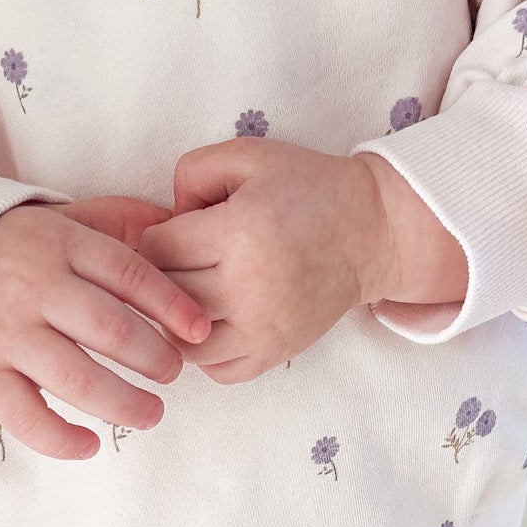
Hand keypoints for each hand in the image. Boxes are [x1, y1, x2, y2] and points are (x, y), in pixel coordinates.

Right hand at [0, 195, 210, 459]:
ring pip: (75, 378)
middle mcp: (33, 286)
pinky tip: (90, 445)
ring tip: (152, 413)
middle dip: (154, 357)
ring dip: (123, 403)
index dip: (172, 305)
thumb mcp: (66, 219)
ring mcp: (4, 332)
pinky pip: (25, 416)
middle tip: (174, 373)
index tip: (201, 331)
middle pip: (109, 328)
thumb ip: (119, 222)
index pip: (129, 273)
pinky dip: (61, 439)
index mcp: (59, 243)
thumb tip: (179, 224)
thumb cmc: (20, 249)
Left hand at [133, 139, 392, 382]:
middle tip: (179, 260)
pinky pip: (216, 370)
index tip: (173, 231)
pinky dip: (204, 352)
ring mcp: (262, 328)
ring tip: (192, 293)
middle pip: (166, 295)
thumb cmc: (309, 189)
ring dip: (176, 319)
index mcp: (239, 233)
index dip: (154, 236)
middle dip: (161, 275)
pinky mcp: (275, 353)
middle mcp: (248, 288)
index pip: (157, 249)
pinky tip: (214, 321)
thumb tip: (164, 220)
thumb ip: (192, 173)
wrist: (372, 231)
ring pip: (182, 342)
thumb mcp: (249, 156)